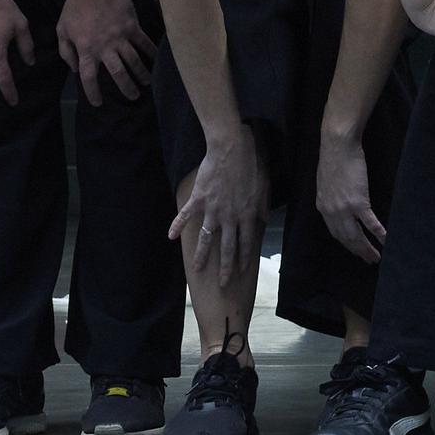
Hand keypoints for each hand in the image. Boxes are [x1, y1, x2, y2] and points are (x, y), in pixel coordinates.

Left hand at [56, 0, 155, 106]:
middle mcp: (105, 48)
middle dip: (126, 88)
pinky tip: (157, 60)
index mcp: (86, 50)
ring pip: (134, 61)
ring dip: (141, 74)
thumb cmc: (75, 7)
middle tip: (133, 97)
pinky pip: (144, 43)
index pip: (89, 77)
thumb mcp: (61, 30)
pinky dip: (151, 52)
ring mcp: (121, 37)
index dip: (93, 93)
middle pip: (118, 74)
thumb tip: (74, 69)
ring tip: (146, 83)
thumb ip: (66, 51)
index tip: (98, 102)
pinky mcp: (133, 27)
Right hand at [171, 126, 267, 286]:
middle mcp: (229, 217)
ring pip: (206, 238)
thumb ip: (262, 206)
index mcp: (247, 214)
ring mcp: (212, 209)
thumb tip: (263, 220)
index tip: (240, 271)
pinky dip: (177, 225)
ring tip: (196, 270)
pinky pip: (186, 216)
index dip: (243, 258)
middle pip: (227, 247)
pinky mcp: (198, 199)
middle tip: (222, 285)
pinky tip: (170, 236)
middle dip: (225, 268)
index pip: (246, 242)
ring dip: (201, 255)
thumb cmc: (250, 165)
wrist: (231, 149)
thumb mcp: (263, 186)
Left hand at [315, 132, 384, 263]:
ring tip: (377, 257)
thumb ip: (332, 197)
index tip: (356, 251)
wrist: (338, 146)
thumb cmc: (334, 158)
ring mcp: (345, 209)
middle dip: (358, 251)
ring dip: (368, 249)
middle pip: (346, 238)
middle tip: (369, 260)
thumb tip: (340, 203)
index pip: (336, 232)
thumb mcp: (327, 182)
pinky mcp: (358, 202)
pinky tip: (386, 240)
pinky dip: (379, 234)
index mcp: (323, 207)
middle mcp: (332, 213)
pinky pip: (370, 223)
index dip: (347, 244)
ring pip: (357, 236)